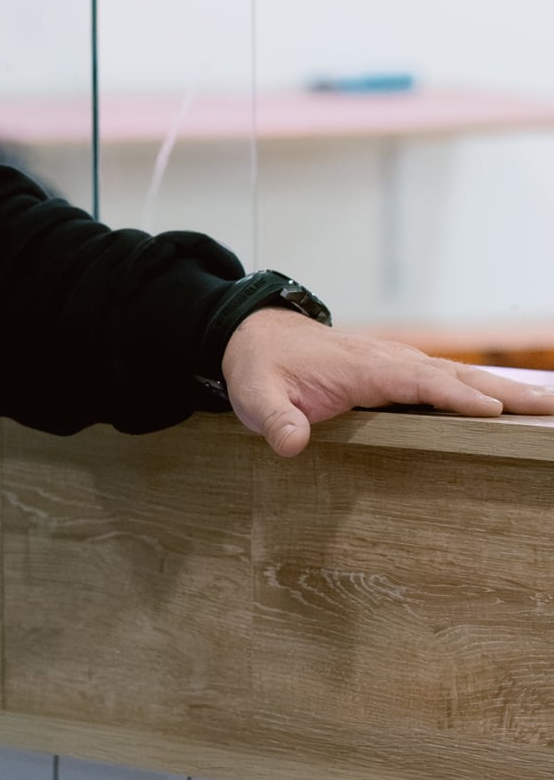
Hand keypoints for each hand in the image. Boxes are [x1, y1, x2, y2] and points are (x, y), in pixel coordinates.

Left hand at [223, 307, 553, 458]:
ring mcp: (398, 363)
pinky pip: (449, 380)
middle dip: (504, 391)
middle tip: (549, 406)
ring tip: (548, 404)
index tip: (495, 412)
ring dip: (505, 389)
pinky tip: (511, 402)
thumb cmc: (261, 369)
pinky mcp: (398, 371)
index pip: (418, 382)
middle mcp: (390, 361)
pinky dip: (484, 388)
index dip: (456, 397)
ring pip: (459, 376)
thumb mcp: (257, 397)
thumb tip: (290, 443)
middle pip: (455, 376)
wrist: (256, 335)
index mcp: (363, 369)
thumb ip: (276, 420)